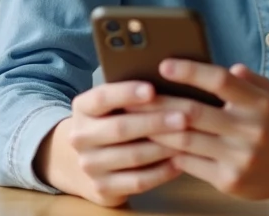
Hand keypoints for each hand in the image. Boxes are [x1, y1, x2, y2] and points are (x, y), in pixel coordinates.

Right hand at [37, 80, 187, 207]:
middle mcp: (80, 137)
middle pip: (120, 128)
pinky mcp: (102, 188)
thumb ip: (129, 95)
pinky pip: (137, 181)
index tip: (152, 89)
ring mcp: (89, 165)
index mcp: (82, 108)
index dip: (127, 92)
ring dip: (163, 148)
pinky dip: (161, 172)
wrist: (84, 162)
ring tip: (188, 139)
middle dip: (155, 122)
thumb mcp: (110, 106)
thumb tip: (168, 80)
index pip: (102, 97)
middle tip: (184, 117)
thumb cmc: (110, 122)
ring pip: (132, 156)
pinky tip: (180, 163)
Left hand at [142, 60, 268, 199]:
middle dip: (159, 103)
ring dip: (157, 130)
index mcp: (257, 103)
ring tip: (134, 119)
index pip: (221, 81)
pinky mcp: (229, 181)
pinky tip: (151, 143)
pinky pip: (189, 164)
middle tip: (132, 95)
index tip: (164, 64)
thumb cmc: (268, 122)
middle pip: (195, 113)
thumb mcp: (265, 94)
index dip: (191, 72)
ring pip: (186, 140)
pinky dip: (168, 152)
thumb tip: (230, 67)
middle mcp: (250, 130)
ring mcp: (239, 158)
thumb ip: (246, 79)